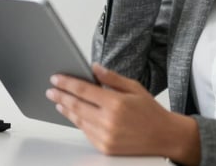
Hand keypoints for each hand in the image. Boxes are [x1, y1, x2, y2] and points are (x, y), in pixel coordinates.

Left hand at [45, 63, 199, 164]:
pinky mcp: (105, 148)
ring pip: (78, 120)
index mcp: (116, 103)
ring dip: (66, 109)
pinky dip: (77, 121)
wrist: (165, 137)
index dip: (67, 83)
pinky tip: (73, 114)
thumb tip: (93, 68)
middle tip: (50, 90)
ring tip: (58, 101)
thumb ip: (111, 78)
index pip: (83, 90)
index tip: (56, 78)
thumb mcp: (134, 88)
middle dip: (60, 96)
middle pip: (76, 105)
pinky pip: (86, 132)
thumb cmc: (151, 112)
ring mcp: (106, 137)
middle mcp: (109, 121)